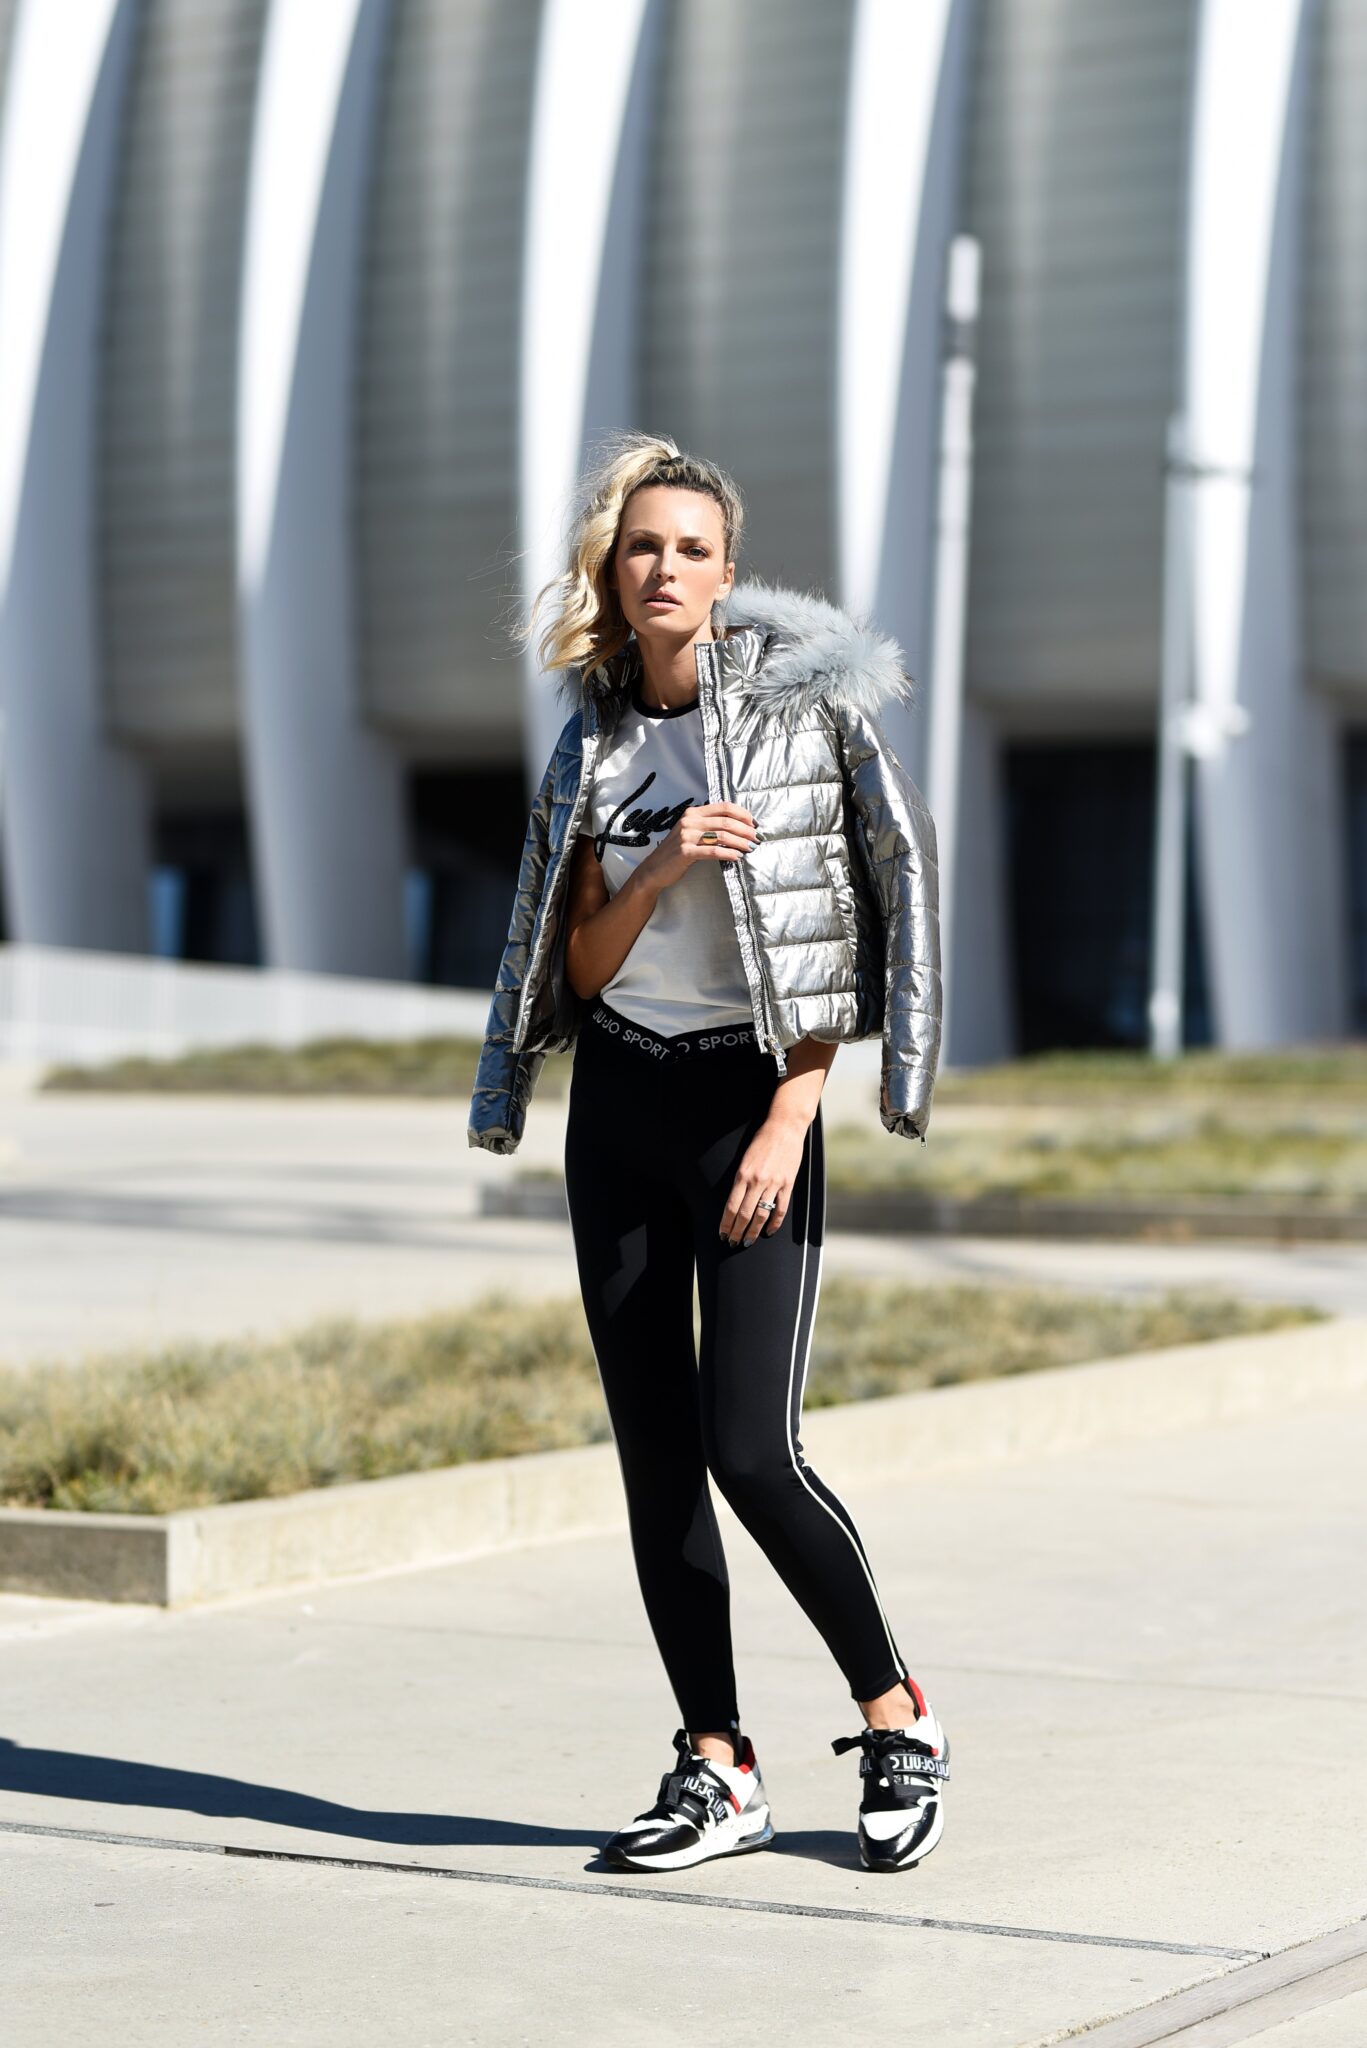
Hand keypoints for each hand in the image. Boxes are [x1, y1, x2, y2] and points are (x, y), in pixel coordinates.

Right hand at [642, 802, 756, 891]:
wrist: (654, 869)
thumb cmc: (677, 852)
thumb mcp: (691, 832)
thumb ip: (709, 826)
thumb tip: (738, 827)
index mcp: (693, 813)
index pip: (724, 807)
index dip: (742, 814)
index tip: (753, 824)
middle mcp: (689, 821)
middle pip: (725, 821)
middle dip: (745, 830)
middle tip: (756, 838)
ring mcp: (686, 836)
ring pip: (722, 835)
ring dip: (740, 842)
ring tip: (750, 848)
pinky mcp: (685, 852)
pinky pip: (713, 851)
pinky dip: (728, 854)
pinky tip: (736, 857)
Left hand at [718, 1114, 806, 1245]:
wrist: (784, 1127)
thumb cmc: (762, 1140)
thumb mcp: (745, 1159)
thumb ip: (740, 1179)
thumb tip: (735, 1202)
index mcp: (742, 1175)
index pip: (731, 1207)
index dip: (726, 1223)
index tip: (722, 1233)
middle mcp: (756, 1181)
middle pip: (744, 1214)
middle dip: (736, 1232)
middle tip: (732, 1242)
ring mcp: (773, 1184)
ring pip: (761, 1215)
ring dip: (753, 1232)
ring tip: (747, 1241)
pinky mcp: (787, 1184)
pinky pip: (780, 1209)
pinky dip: (774, 1223)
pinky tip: (769, 1231)